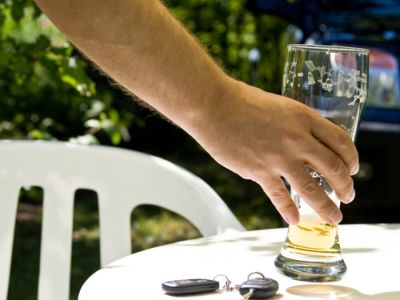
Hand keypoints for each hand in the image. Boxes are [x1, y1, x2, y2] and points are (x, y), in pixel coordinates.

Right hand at [195, 78, 357, 224]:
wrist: (213, 106)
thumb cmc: (241, 101)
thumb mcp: (279, 106)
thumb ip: (294, 126)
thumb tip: (300, 147)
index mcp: (304, 118)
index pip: (341, 142)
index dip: (352, 159)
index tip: (353, 169)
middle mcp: (296, 139)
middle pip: (334, 168)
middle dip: (345, 186)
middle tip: (347, 196)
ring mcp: (278, 157)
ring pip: (312, 189)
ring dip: (326, 207)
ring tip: (334, 217)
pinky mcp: (259, 171)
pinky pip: (280, 197)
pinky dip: (289, 211)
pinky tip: (294, 220)